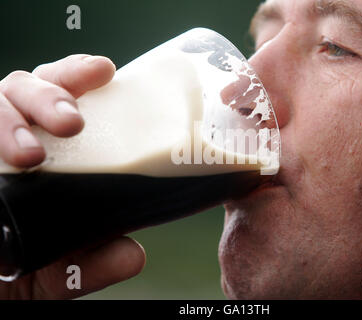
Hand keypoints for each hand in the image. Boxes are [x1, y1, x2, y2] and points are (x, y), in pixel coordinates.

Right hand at [0, 55, 145, 298]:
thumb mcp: (62, 271)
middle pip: (26, 89)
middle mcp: (15, 134)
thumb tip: (134, 256)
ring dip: (8, 121)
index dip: (79, 74)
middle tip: (71, 123)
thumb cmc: (23, 269)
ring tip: (29, 155)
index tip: (104, 71)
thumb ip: (95, 262)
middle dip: (49, 96)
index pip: (64, 93)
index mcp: (52, 145)